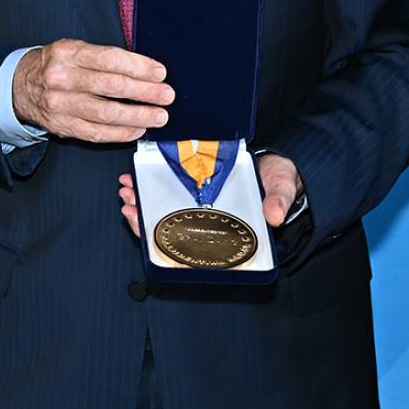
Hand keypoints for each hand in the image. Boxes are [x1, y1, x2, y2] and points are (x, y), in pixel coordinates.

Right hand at [12, 40, 172, 142]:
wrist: (19, 86)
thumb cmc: (54, 65)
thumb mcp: (73, 50)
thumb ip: (103, 58)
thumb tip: (144, 70)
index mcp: (67, 53)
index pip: (109, 59)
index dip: (139, 66)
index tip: (159, 73)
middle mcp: (62, 78)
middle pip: (111, 86)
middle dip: (144, 92)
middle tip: (166, 95)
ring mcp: (60, 104)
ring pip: (106, 113)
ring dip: (138, 115)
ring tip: (158, 115)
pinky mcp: (61, 125)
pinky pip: (96, 133)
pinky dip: (120, 133)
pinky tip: (137, 129)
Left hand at [117, 153, 303, 236]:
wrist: (277, 164)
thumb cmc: (279, 181)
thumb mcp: (282, 187)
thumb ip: (279, 200)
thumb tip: (273, 215)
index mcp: (225, 229)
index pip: (190, 245)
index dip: (163, 240)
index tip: (141, 223)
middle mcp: (208, 221)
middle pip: (169, 229)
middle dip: (143, 217)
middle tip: (128, 203)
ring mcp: (199, 206)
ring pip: (164, 212)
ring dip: (142, 203)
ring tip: (127, 190)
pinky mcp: (194, 188)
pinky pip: (168, 193)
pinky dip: (151, 188)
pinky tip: (137, 181)